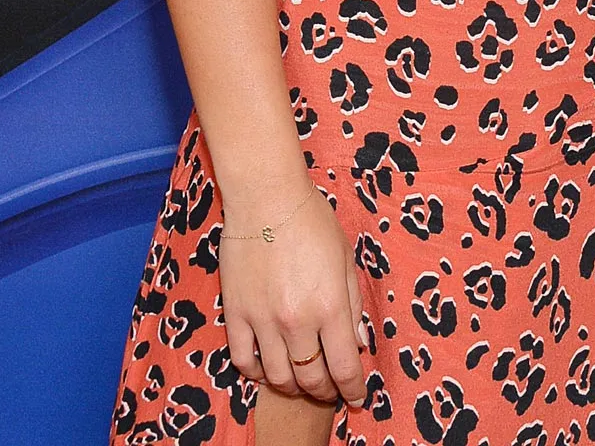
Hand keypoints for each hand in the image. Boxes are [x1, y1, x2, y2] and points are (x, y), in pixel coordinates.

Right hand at [222, 180, 366, 405]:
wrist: (267, 198)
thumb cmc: (312, 221)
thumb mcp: (346, 259)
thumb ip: (353, 304)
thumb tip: (359, 343)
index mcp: (330, 305)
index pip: (345, 366)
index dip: (353, 388)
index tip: (356, 396)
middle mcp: (296, 320)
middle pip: (311, 378)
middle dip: (325, 391)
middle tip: (331, 390)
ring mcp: (262, 320)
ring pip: (277, 377)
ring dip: (292, 386)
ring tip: (301, 381)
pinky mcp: (235, 314)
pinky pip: (244, 360)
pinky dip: (256, 373)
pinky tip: (267, 368)